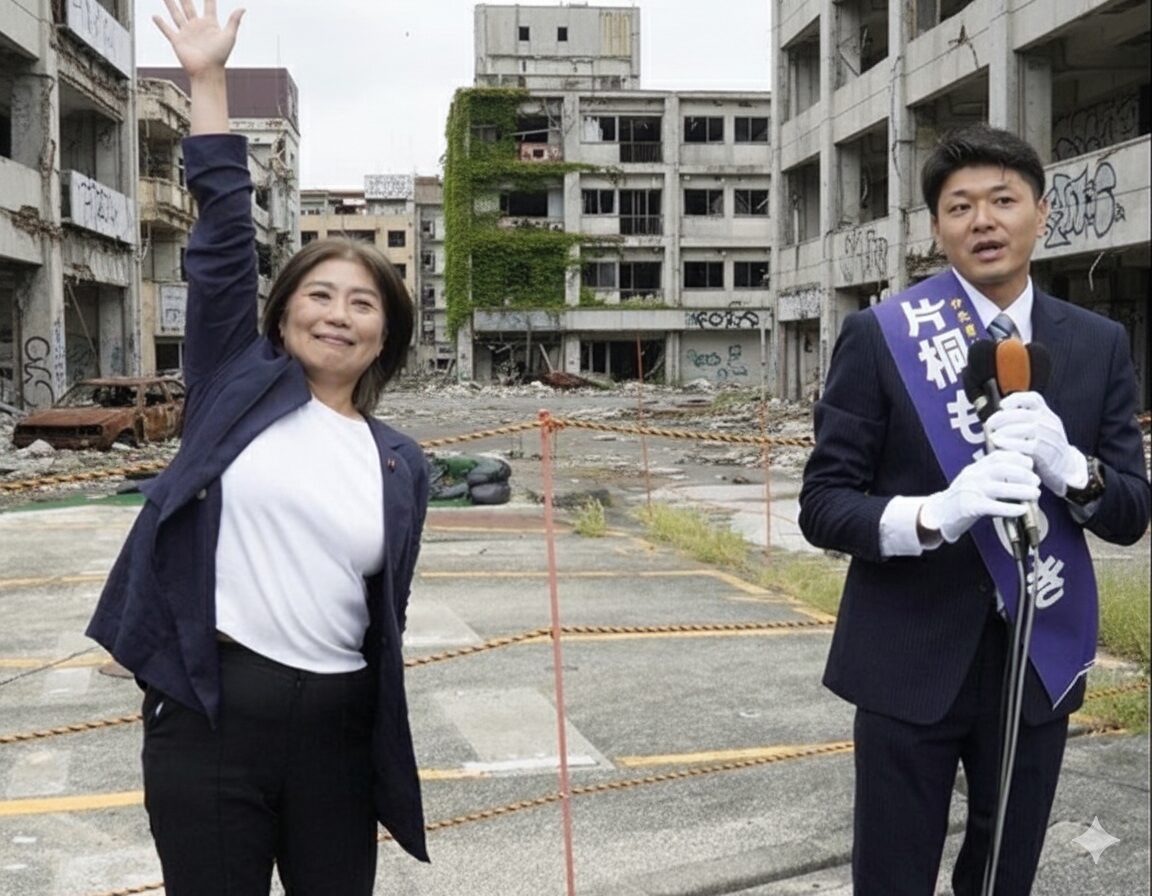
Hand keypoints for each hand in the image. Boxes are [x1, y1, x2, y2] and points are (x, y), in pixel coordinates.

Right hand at [154, 0, 244, 77]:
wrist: (207, 72)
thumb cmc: (220, 57)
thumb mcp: (229, 37)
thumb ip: (234, 21)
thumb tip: (243, 8)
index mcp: (210, 23)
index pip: (209, 4)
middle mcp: (197, 26)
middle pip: (188, 5)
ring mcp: (186, 32)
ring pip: (176, 13)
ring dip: (170, 3)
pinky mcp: (177, 40)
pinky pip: (167, 30)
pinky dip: (160, 23)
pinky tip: (155, 16)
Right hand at [919, 450, 1040, 542]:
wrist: (939, 514)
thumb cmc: (962, 499)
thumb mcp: (973, 481)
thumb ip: (991, 477)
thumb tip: (1021, 477)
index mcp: (975, 468)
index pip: (998, 456)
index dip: (1016, 458)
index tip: (1030, 464)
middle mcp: (973, 477)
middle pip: (1001, 469)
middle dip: (1023, 474)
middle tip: (1036, 481)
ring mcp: (971, 491)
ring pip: (1000, 488)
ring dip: (1021, 491)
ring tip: (1035, 494)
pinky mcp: (969, 507)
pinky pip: (993, 507)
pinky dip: (1010, 508)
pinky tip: (1021, 510)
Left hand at [984, 391, 1085, 495]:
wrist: (1066, 468)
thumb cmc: (1045, 448)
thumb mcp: (1039, 430)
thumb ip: (1024, 421)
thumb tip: (999, 414)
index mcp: (1048, 415)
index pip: (1034, 399)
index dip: (1017, 399)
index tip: (1002, 405)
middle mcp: (1051, 423)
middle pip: (1026, 414)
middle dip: (1004, 417)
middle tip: (990, 423)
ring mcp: (1051, 438)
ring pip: (1028, 428)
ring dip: (1006, 431)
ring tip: (993, 435)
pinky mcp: (1048, 453)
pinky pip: (1029, 445)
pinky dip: (1012, 443)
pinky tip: (1000, 444)